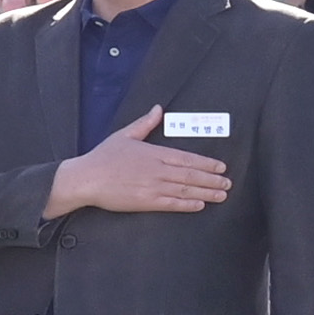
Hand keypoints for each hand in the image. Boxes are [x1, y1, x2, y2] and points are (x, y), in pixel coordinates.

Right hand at [49, 105, 229, 215]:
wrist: (85, 178)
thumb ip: (144, 123)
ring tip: (222, 195)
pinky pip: (172, 204)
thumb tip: (158, 109)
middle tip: (228, 183)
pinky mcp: (145, 202)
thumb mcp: (124, 136)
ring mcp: (152, 186)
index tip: (221, 167)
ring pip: (186, 189)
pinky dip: (188, 204)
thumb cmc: (102, 157)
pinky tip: (200, 205)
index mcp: (154, 153)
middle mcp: (157, 169)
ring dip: (207, 193)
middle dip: (212, 180)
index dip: (206, 164)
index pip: (187, 158)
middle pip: (191, 175)